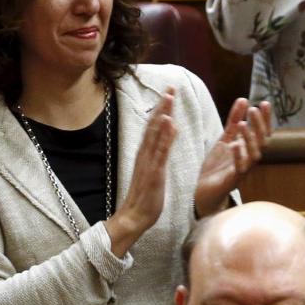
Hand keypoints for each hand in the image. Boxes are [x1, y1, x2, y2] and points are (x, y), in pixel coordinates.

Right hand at [106, 88, 176, 254]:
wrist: (133, 217)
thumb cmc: (146, 197)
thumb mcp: (154, 172)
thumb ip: (159, 153)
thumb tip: (167, 135)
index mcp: (145, 154)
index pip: (154, 128)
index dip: (161, 109)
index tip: (168, 93)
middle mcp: (145, 154)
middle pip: (154, 125)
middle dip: (162, 105)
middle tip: (171, 87)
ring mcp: (148, 163)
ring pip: (156, 134)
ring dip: (163, 114)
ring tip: (170, 97)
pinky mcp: (154, 173)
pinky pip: (160, 152)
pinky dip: (165, 136)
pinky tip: (171, 123)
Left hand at [194, 98, 270, 217]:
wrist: (204, 190)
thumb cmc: (217, 165)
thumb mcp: (225, 138)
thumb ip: (234, 121)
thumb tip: (243, 99)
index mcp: (249, 148)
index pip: (262, 131)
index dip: (265, 118)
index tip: (264, 102)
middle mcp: (250, 159)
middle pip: (262, 141)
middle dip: (259, 125)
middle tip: (254, 109)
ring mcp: (243, 170)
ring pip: (254, 154)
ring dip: (250, 139)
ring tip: (243, 124)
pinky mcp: (233, 180)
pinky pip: (239, 168)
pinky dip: (238, 157)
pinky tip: (234, 145)